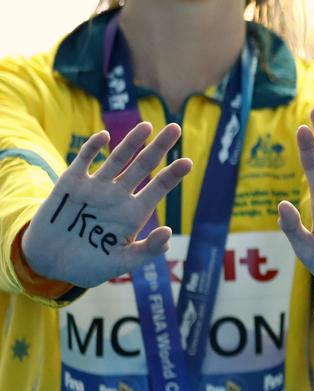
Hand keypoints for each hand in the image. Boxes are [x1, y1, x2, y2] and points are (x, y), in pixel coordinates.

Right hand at [21, 122, 191, 287]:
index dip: (172, 175)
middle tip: (175, 128)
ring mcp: (95, 187)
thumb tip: (167, 232)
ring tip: (146, 126)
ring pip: (117, 158)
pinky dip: (92, 148)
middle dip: (159, 147)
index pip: (158, 188)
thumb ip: (146, 251)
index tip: (188, 162)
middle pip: (143, 166)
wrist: (48, 263)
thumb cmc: (89, 264)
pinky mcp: (71, 183)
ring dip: (131, 142)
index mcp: (133, 213)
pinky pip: (84, 160)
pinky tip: (104, 136)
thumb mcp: (120, 263)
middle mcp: (118, 195)